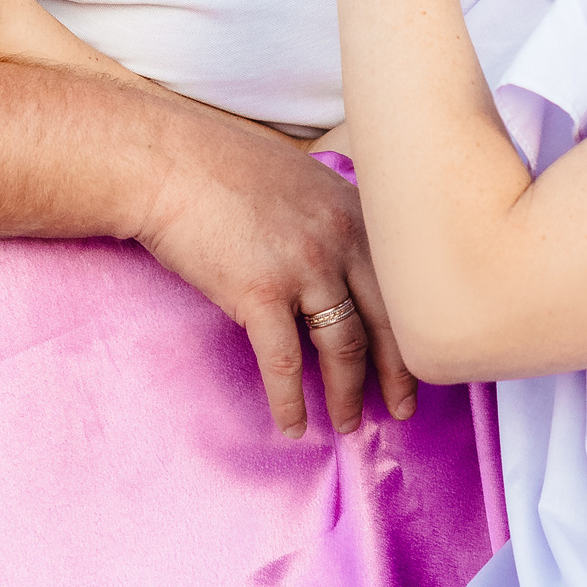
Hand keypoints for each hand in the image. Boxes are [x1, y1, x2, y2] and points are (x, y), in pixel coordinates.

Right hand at [136, 123, 419, 438]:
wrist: (167, 161)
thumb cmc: (222, 166)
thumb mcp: (301, 178)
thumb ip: (331, 217)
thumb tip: (342, 258)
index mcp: (355, 213)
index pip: (399, 284)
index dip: (410, 329)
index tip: (418, 362)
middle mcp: (341, 240)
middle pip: (385, 322)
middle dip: (396, 374)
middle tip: (403, 409)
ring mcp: (303, 268)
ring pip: (342, 348)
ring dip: (347, 394)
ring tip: (348, 423)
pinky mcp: (260, 293)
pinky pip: (284, 362)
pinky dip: (290, 401)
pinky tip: (293, 425)